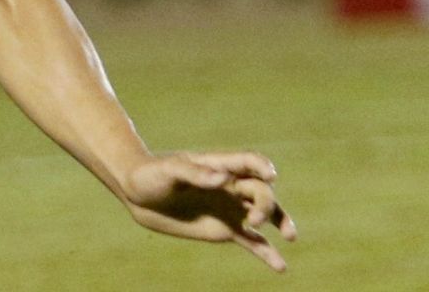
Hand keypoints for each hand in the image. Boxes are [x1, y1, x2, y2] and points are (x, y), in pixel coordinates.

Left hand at [120, 151, 296, 270]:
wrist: (137, 195)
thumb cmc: (151, 174)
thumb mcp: (169, 171)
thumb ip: (195, 173)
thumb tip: (223, 179)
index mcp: (219, 166)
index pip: (249, 162)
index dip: (263, 167)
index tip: (270, 176)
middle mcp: (231, 186)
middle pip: (261, 191)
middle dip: (266, 205)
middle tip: (254, 220)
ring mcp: (231, 209)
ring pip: (265, 215)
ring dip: (280, 223)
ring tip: (290, 235)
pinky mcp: (226, 230)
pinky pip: (253, 241)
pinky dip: (267, 253)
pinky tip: (281, 267)